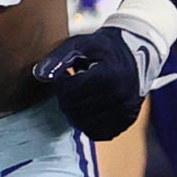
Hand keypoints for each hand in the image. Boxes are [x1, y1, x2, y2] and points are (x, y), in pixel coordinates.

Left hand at [34, 17, 161, 139]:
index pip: (69, 92)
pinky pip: (100, 133)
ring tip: (80, 96)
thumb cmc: (103, 48)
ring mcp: (126, 110)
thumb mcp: (80, 44)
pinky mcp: (128, 120)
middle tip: (71, 85)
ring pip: (85, 125)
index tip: (65, 74)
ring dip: (75, 113)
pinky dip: (88, 124)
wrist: (136, 52)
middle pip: (76, 109)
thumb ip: (58, 57)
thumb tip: (39, 75)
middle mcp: (121, 96)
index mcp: (109, 75)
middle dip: (66, 98)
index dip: (61, 84)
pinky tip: (89, 109)